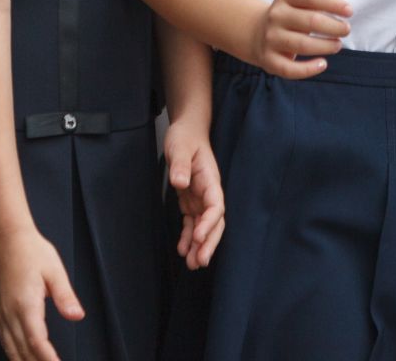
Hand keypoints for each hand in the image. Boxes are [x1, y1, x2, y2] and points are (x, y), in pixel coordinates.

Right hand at [0, 227, 83, 360]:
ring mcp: (2, 313)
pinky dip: (12, 353)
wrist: (8, 239)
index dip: (47, 358)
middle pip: (22, 350)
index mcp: (25, 304)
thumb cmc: (32, 251)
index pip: (36, 341)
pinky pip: (4, 339)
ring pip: (10, 348)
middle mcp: (10, 312)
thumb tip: (77, 315)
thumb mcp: (55, 270)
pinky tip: (20, 357)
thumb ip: (65, 296)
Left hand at [165, 116, 225, 269]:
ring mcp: (201, 198)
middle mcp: (209, 192)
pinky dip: (189, 238)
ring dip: (199, 245)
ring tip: (191, 264)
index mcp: (210, 179)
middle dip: (209, 242)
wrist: (186, 132)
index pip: (216, 205)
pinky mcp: (191, 201)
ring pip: (205, 227)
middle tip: (199, 261)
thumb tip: (180, 183)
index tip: (200, 237)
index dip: (210, 223)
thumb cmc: (184, 137)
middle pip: (215, 222)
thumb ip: (179, 163)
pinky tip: (183, 250)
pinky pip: (193, 223)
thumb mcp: (179, 146)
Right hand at [249, 0, 351, 78]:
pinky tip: (323, 64)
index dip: (333, 3)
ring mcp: (271, 38)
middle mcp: (276, 16)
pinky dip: (309, 69)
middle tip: (346, 30)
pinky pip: (290, 69)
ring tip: (337, 45)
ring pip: (302, 45)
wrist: (257, 32)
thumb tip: (337, 1)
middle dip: (334, 27)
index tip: (349, 11)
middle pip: (311, 21)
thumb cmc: (291, 14)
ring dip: (326, 46)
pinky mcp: (269, 60)